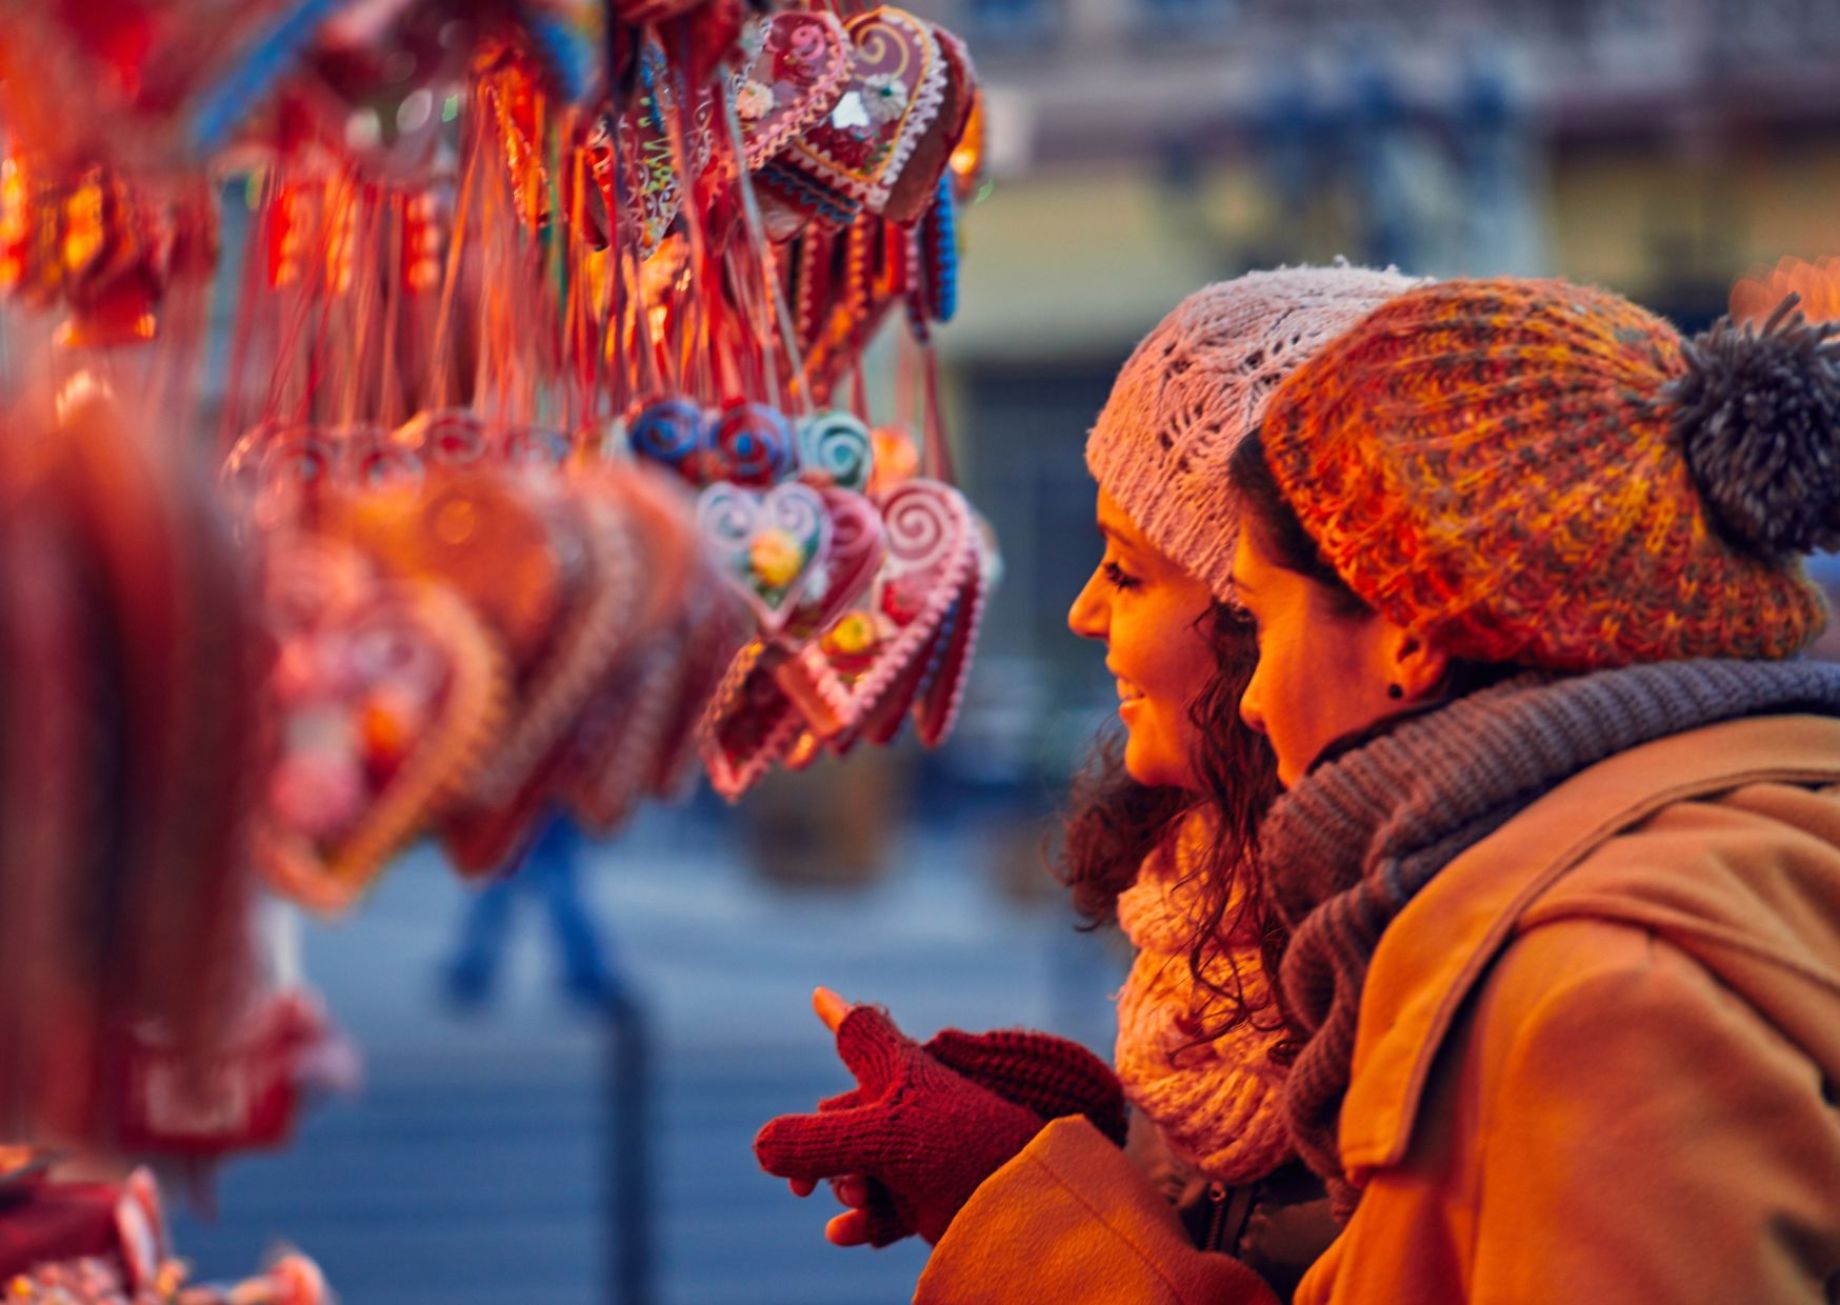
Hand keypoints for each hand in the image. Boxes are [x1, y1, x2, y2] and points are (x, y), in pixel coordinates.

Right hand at [754, 991, 1044, 1245]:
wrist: (1042, 1208)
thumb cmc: (968, 1152)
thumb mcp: (882, 1140)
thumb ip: (814, 1140)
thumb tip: (760, 1147)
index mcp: (903, 1070)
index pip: (858, 1032)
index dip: (836, 1014)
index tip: (818, 992)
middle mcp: (912, 1105)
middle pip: (842, 1116)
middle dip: (817, 1148)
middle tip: (800, 1182)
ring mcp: (923, 1153)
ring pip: (858, 1164)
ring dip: (843, 1186)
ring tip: (856, 1204)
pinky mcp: (935, 1198)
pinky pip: (883, 1205)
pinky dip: (861, 1219)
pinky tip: (843, 1234)